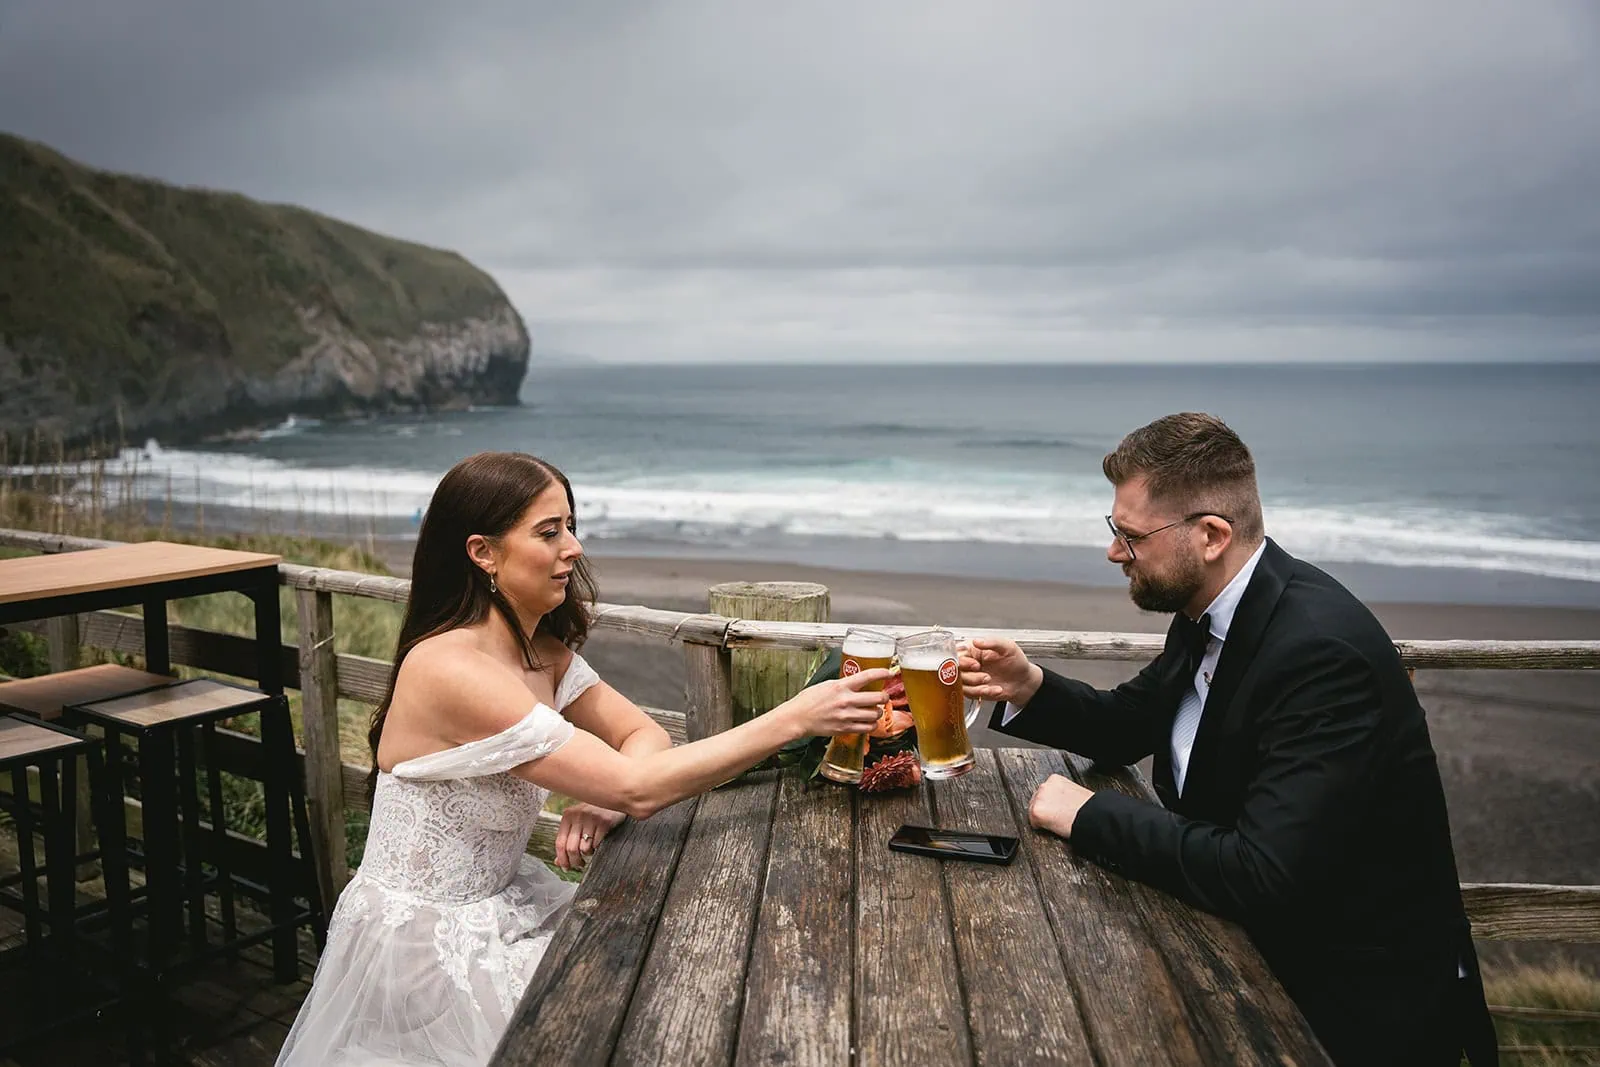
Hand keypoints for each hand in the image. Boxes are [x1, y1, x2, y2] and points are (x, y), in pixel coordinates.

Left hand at [555, 802, 625, 870]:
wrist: (614, 798)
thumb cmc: (594, 813)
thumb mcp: (577, 823)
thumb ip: (567, 840)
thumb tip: (558, 862)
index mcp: (568, 815)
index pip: (559, 843)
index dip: (562, 859)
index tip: (566, 867)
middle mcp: (578, 815)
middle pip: (571, 848)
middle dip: (575, 861)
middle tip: (580, 864)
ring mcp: (591, 818)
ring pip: (584, 848)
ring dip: (588, 854)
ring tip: (591, 849)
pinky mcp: (604, 822)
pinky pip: (597, 844)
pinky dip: (597, 848)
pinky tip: (598, 843)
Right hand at [778, 668, 894, 738]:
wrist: (798, 718)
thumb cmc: (809, 700)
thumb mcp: (826, 685)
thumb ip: (843, 684)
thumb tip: (858, 683)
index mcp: (841, 686)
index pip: (867, 676)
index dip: (882, 673)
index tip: (888, 672)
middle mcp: (846, 701)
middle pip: (878, 698)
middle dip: (884, 697)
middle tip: (883, 697)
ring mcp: (847, 716)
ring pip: (876, 714)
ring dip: (878, 712)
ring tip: (875, 710)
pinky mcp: (845, 729)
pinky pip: (867, 728)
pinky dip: (871, 725)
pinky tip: (868, 722)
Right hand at [958, 638, 1043, 706]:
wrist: (1023, 681)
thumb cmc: (1015, 660)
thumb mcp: (1007, 646)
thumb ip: (991, 642)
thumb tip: (976, 641)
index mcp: (972, 649)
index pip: (956, 654)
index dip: (962, 661)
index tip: (976, 665)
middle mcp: (968, 663)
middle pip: (954, 671)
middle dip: (970, 675)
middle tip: (985, 676)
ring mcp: (969, 677)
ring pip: (960, 684)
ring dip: (976, 685)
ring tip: (990, 682)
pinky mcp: (973, 690)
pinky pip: (970, 694)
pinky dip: (982, 692)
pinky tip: (995, 689)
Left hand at [1028, 774, 1094, 838]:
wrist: (1093, 816)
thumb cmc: (1089, 807)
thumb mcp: (1075, 793)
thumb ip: (1063, 794)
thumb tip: (1060, 802)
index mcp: (1054, 779)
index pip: (1045, 792)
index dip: (1051, 803)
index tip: (1057, 809)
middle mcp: (1044, 786)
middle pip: (1036, 800)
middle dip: (1045, 809)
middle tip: (1056, 817)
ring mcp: (1039, 798)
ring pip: (1034, 810)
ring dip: (1042, 816)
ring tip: (1057, 822)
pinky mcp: (1037, 811)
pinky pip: (1033, 822)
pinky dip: (1040, 826)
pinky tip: (1053, 826)